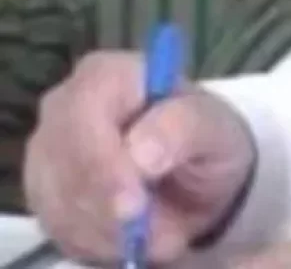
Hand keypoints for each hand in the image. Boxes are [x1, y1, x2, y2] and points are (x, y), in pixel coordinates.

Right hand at [24, 50, 256, 264]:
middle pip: (62, 163)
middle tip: (156, 235)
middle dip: (108, 208)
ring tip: (163, 236)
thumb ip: (182, 128)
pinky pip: (60, 229)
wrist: (198, 173)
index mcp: (107, 75)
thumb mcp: (214, 126)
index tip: (133, 205)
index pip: (83, 113)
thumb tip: (140, 152)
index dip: (102, 163)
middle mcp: (65, 108)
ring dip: (111, 233)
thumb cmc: (205, 135)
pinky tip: (137, 241)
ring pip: (58, 203)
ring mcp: (49, 153)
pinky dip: (101, 245)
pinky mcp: (47, 195)